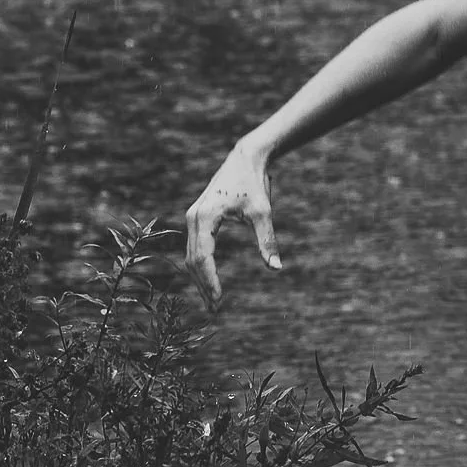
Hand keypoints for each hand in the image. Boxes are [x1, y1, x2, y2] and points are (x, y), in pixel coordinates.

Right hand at [183, 142, 282, 309]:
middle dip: (203, 285)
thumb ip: (267, 240)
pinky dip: (200, 265)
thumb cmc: (254, 183)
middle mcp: (193, 217)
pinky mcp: (197, 217)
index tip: (218, 300)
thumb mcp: (263, 212)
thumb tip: (276, 268)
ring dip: (200, 278)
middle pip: (192, 260)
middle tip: (215, 309)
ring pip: (190, 255)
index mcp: (205, 216)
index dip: (209, 281)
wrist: (245, 158)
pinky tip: (209, 279)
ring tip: (212, 300)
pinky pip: (194, 247)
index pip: (202, 257)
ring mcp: (192, 217)